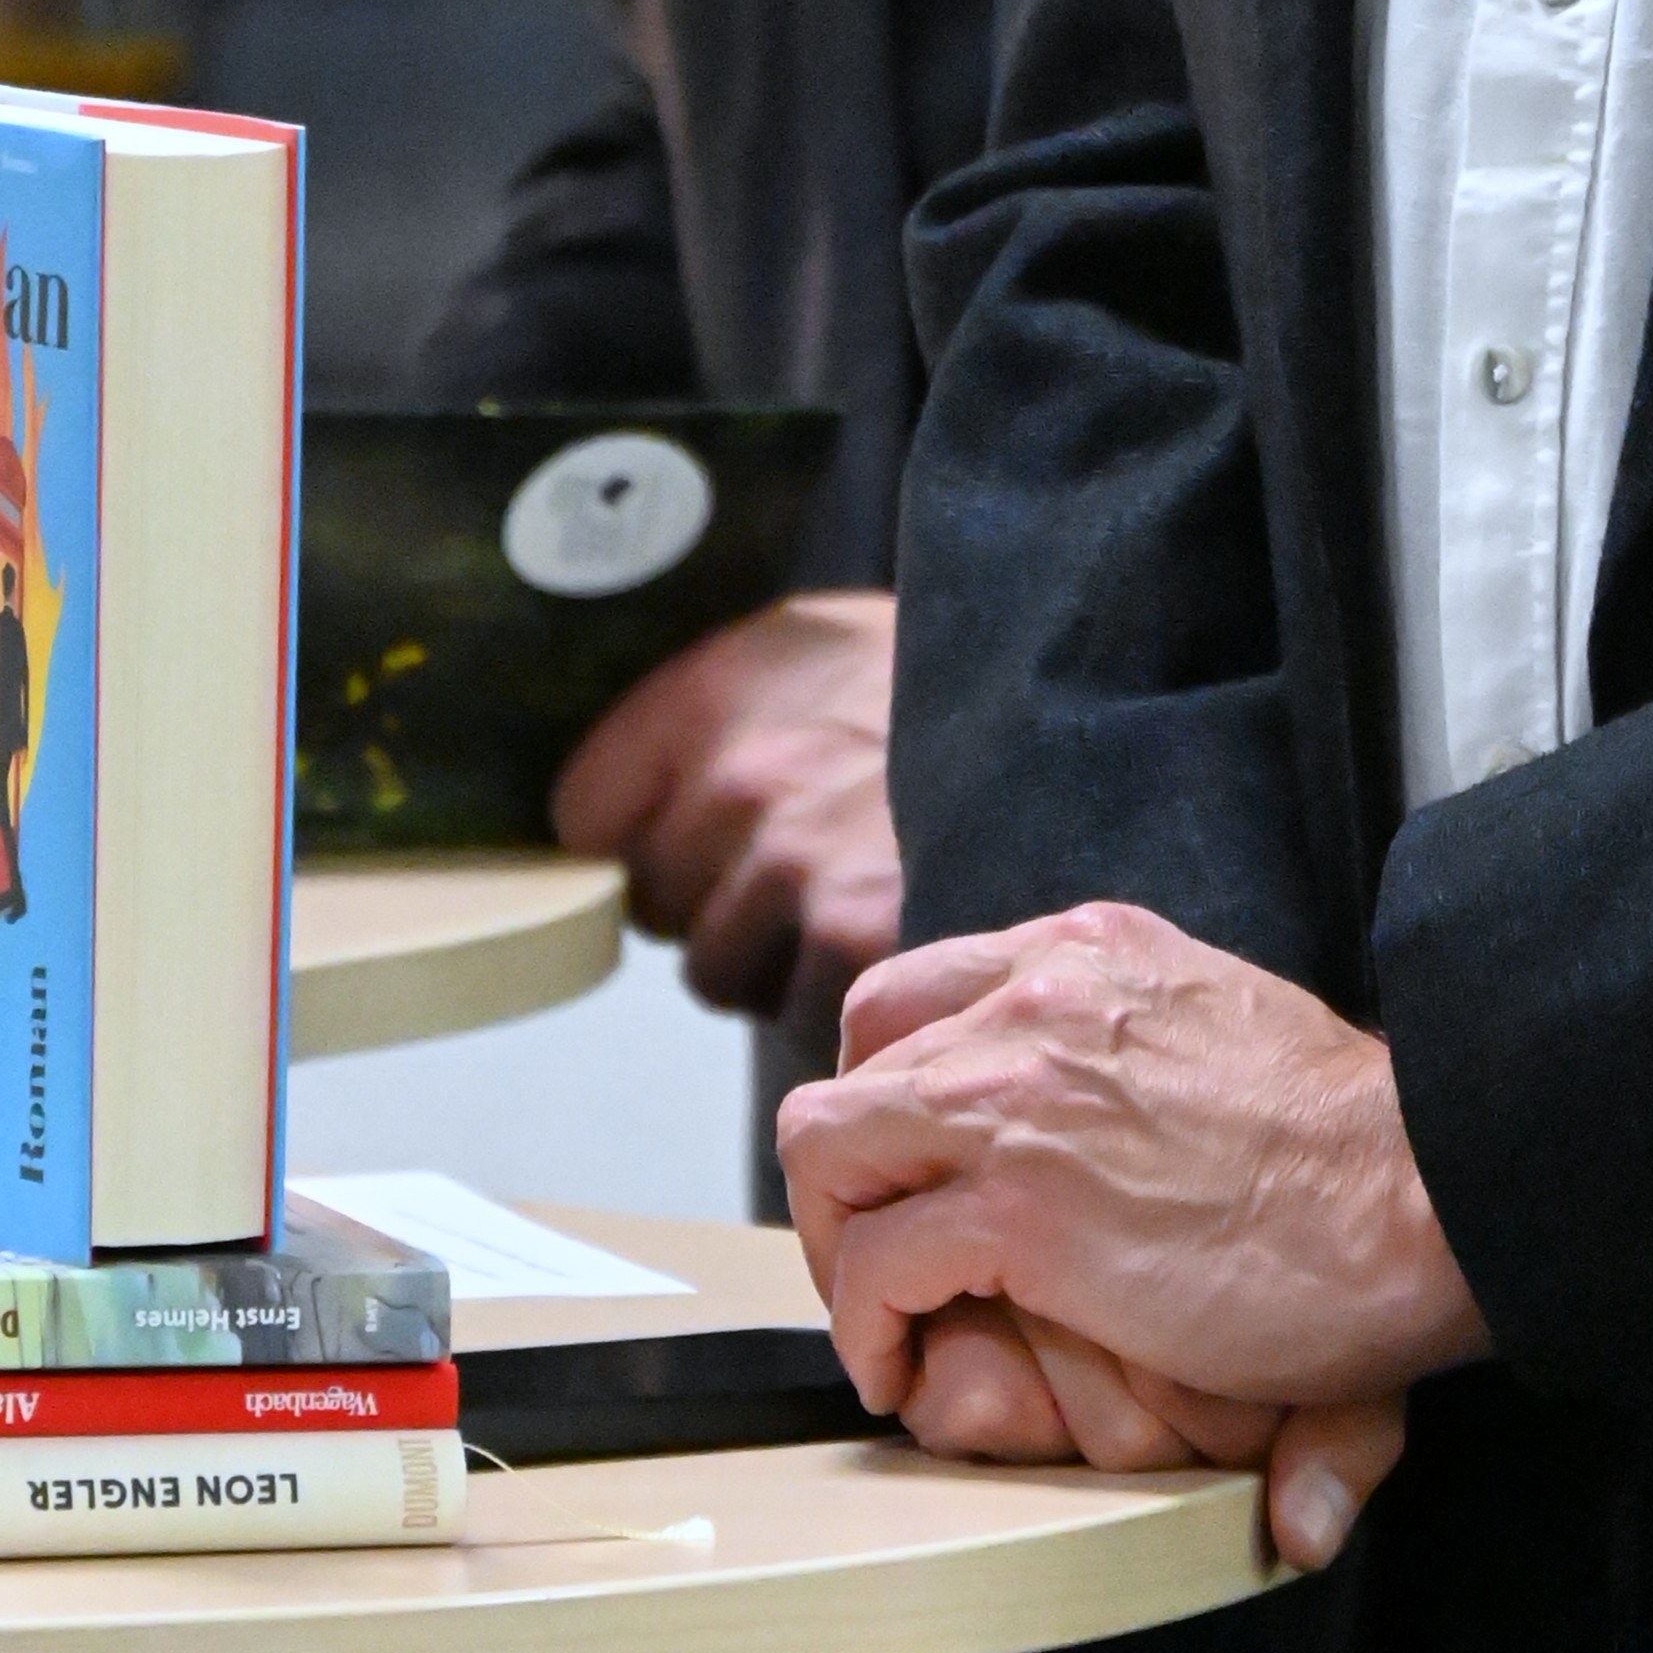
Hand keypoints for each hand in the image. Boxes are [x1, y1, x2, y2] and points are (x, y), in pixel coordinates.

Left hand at [551, 592, 899, 1052]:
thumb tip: (606, 815)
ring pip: (717, 969)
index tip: (692, 829)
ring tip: (850, 898)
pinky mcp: (850, 938)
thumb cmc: (931, 686)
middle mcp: (735, 776)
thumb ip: (707, 715)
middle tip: (801, 862)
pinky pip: (794, 1006)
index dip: (642, 829)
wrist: (1064, 699)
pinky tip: (887, 931)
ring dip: (770, 955)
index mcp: (709, 694)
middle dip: (715, 893)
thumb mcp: (812, 646)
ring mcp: (790, 863)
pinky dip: (835, 990)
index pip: (587, 810)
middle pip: (657, 898)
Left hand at [776, 900, 1484, 1562]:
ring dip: (841, 1245)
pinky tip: (911, 1368)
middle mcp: (1037, 998)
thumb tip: (1109, 1146)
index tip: (914, 1182)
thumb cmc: (1350, 1145)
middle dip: (854, 1182)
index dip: (888, 1098)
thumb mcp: (1222, 1039)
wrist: (1421, 1183)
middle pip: (855, 1068)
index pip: (911, 994)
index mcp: (1087, 952)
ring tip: (891, 1324)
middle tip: (892, 1271)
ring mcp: (1020, 1093)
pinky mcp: (1021, 1205)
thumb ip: (1143, 1069)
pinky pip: (873, 1262)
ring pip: (828, 1144)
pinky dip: (869, 1325)